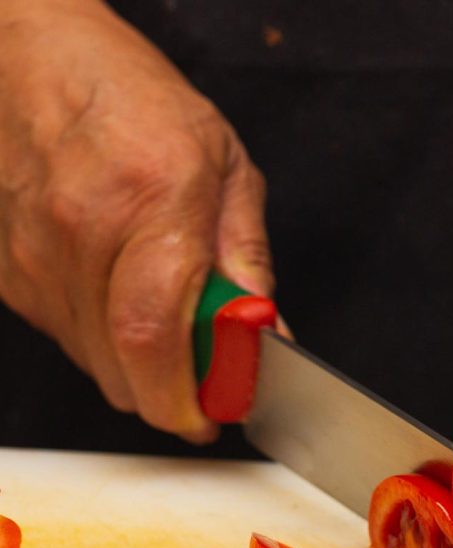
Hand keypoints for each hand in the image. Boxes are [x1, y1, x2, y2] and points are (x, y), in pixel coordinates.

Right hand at [0, 0, 271, 442]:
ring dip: (140, 367)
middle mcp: (84, 238)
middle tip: (201, 378)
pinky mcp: (14, 275)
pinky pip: (68, 339)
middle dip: (172, 395)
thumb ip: (248, 261)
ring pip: (96, 365)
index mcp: (153, 205)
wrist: (30, 64)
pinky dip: (104, 340)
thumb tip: (265, 333)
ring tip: (162, 316)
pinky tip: (118, 294)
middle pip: (124, 372)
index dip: (185, 400)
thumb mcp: (225, 168)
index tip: (212, 415)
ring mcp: (39, 261)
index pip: (155, 340)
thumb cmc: (134, 101)